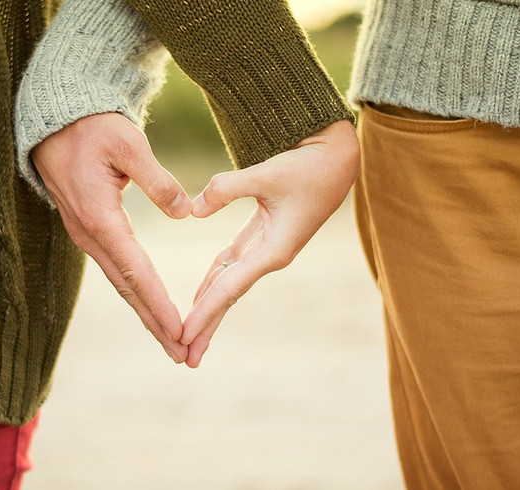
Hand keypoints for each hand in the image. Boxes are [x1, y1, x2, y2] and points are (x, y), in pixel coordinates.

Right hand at [31, 113, 191, 362]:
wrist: (54, 122)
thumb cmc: (92, 128)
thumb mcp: (128, 144)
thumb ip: (157, 179)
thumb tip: (184, 212)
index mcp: (100, 217)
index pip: (136, 270)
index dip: (159, 303)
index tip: (180, 330)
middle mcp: (90, 234)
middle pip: (127, 288)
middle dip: (154, 323)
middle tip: (181, 353)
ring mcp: (86, 235)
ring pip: (120, 283)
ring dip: (145, 313)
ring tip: (170, 340)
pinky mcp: (88, 230)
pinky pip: (115, 269)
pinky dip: (135, 292)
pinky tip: (149, 305)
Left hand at [182, 119, 359, 366]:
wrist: (336, 158)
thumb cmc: (308, 166)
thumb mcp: (267, 173)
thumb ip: (226, 189)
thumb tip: (192, 211)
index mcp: (274, 251)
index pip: (229, 289)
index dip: (204, 313)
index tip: (183, 336)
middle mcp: (269, 256)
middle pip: (228, 297)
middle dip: (206, 327)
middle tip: (184, 357)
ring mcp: (266, 249)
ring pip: (229, 284)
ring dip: (208, 308)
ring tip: (188, 335)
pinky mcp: (263, 236)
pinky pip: (232, 265)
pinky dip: (214, 280)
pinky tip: (200, 295)